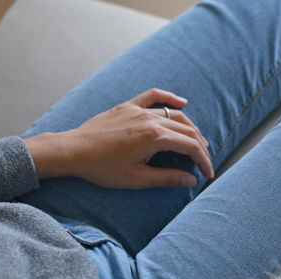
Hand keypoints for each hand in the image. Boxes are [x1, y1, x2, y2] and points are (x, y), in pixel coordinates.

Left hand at [25, 88, 212, 188]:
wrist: (72, 151)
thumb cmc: (101, 167)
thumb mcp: (137, 179)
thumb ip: (167, 178)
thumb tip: (190, 180)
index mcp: (155, 137)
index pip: (190, 146)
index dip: (203, 160)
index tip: (208, 174)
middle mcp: (150, 119)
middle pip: (187, 131)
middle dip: (200, 147)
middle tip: (204, 162)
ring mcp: (138, 110)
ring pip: (175, 115)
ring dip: (190, 129)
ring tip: (197, 142)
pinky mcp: (127, 107)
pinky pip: (153, 97)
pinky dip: (169, 98)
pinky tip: (182, 103)